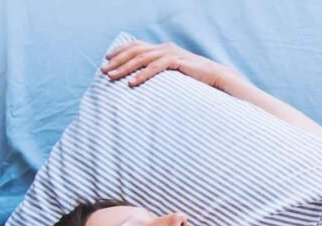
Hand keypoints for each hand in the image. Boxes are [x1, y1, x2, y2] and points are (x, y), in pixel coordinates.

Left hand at [100, 40, 234, 88]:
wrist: (218, 77)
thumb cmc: (197, 79)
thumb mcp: (176, 73)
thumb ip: (163, 72)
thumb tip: (148, 80)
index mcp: (163, 48)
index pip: (137, 45)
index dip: (121, 50)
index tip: (107, 58)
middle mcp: (165, 48)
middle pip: (135, 51)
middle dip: (117, 61)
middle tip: (104, 70)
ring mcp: (171, 53)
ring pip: (141, 58)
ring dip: (124, 68)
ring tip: (112, 77)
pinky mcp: (177, 61)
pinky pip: (155, 67)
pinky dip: (142, 75)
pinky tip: (132, 83)